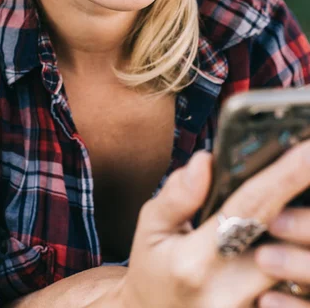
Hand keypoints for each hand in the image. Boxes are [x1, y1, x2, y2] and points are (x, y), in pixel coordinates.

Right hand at [112, 141, 309, 307]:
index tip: (308, 150)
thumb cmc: (155, 269)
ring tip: (303, 191)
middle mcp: (228, 293)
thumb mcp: (150, 228)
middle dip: (305, 205)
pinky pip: (293, 287)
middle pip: (284, 239)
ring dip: (303, 229)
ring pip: (295, 266)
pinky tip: (295, 232)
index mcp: (194, 262)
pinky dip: (297, 257)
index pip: (247, 210)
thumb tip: (205, 160)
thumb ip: (177, 195)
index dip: (283, 178)